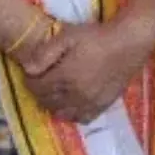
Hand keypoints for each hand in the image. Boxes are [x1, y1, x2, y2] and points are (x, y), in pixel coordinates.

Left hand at [16, 19, 154, 123]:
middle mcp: (76, 94)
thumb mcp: (67, 36)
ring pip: (62, 113)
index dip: (29, 81)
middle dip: (39, 93)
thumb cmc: (96, 37)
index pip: (37, 88)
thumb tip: (27, 69)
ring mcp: (90, 103)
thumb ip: (45, 53)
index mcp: (65, 76)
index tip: (30, 74)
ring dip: (53, 105)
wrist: (127, 44)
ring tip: (53, 93)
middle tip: (40, 82)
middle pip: (47, 102)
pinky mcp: (102, 106)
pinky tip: (71, 104)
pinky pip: (82, 118)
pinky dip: (72, 114)